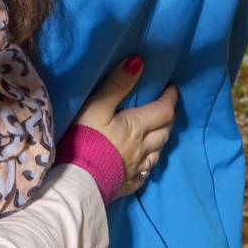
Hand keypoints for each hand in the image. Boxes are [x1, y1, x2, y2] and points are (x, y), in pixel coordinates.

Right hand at [73, 57, 178, 198]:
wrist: (75, 182)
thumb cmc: (84, 140)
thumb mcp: (96, 107)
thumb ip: (117, 84)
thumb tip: (139, 62)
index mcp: (137, 127)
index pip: (163, 110)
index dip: (170, 97)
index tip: (172, 87)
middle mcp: (143, 148)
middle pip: (164, 132)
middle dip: (168, 117)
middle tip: (165, 106)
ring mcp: (136, 169)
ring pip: (157, 153)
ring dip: (161, 140)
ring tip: (157, 131)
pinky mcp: (126, 184)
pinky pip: (145, 173)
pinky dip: (148, 164)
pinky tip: (143, 162)